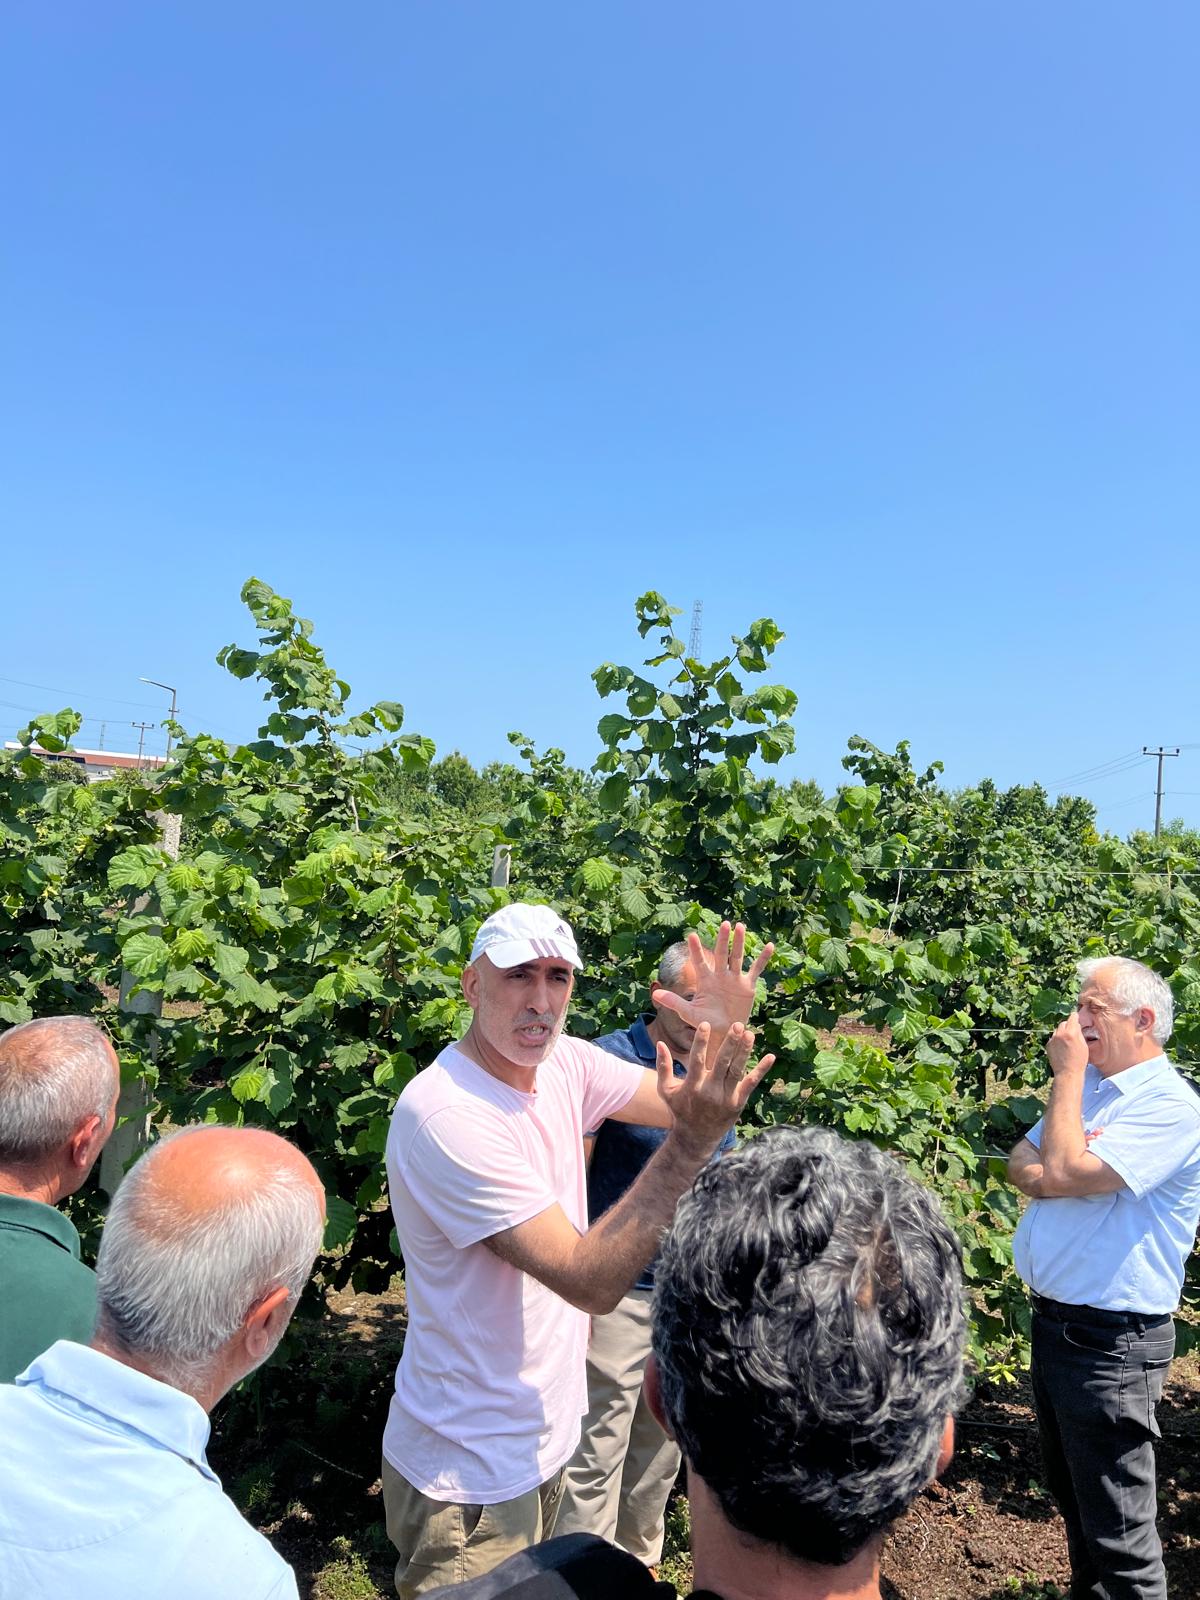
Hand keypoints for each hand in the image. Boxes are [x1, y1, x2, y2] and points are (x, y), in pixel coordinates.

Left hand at [653, 921, 773, 1035]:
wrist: (724, 1034)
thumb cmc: (705, 1023)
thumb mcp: (688, 1013)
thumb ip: (674, 1002)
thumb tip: (655, 993)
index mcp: (705, 981)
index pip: (699, 962)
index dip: (696, 950)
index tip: (691, 935)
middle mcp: (720, 976)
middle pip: (721, 954)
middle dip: (723, 939)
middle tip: (725, 923)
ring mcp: (734, 979)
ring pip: (737, 957)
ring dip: (739, 942)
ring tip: (740, 926)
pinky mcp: (747, 986)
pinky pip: (756, 969)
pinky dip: (763, 958)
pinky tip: (769, 946)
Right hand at [655, 1019, 775, 1152]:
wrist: (696, 1137)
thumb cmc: (681, 1110)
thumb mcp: (666, 1090)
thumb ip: (663, 1066)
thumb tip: (660, 1043)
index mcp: (693, 1085)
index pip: (697, 1059)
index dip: (701, 1042)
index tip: (705, 1024)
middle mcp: (710, 1090)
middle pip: (722, 1063)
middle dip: (730, 1043)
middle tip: (737, 1025)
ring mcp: (726, 1097)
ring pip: (737, 1071)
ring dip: (745, 1052)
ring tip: (750, 1034)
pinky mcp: (738, 1102)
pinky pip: (751, 1084)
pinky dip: (761, 1070)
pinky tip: (771, 1056)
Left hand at [1046, 1012, 1088, 1076]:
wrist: (1067, 1072)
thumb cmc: (1079, 1061)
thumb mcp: (1084, 1045)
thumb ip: (1079, 1033)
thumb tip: (1076, 1025)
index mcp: (1071, 1033)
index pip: (1072, 1018)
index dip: (1075, 1016)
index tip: (1075, 1015)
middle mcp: (1060, 1034)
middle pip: (1063, 1023)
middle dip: (1068, 1025)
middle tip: (1073, 1032)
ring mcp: (1052, 1039)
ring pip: (1057, 1030)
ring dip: (1062, 1033)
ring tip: (1068, 1043)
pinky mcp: (1048, 1044)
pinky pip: (1053, 1038)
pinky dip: (1057, 1040)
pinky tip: (1062, 1048)